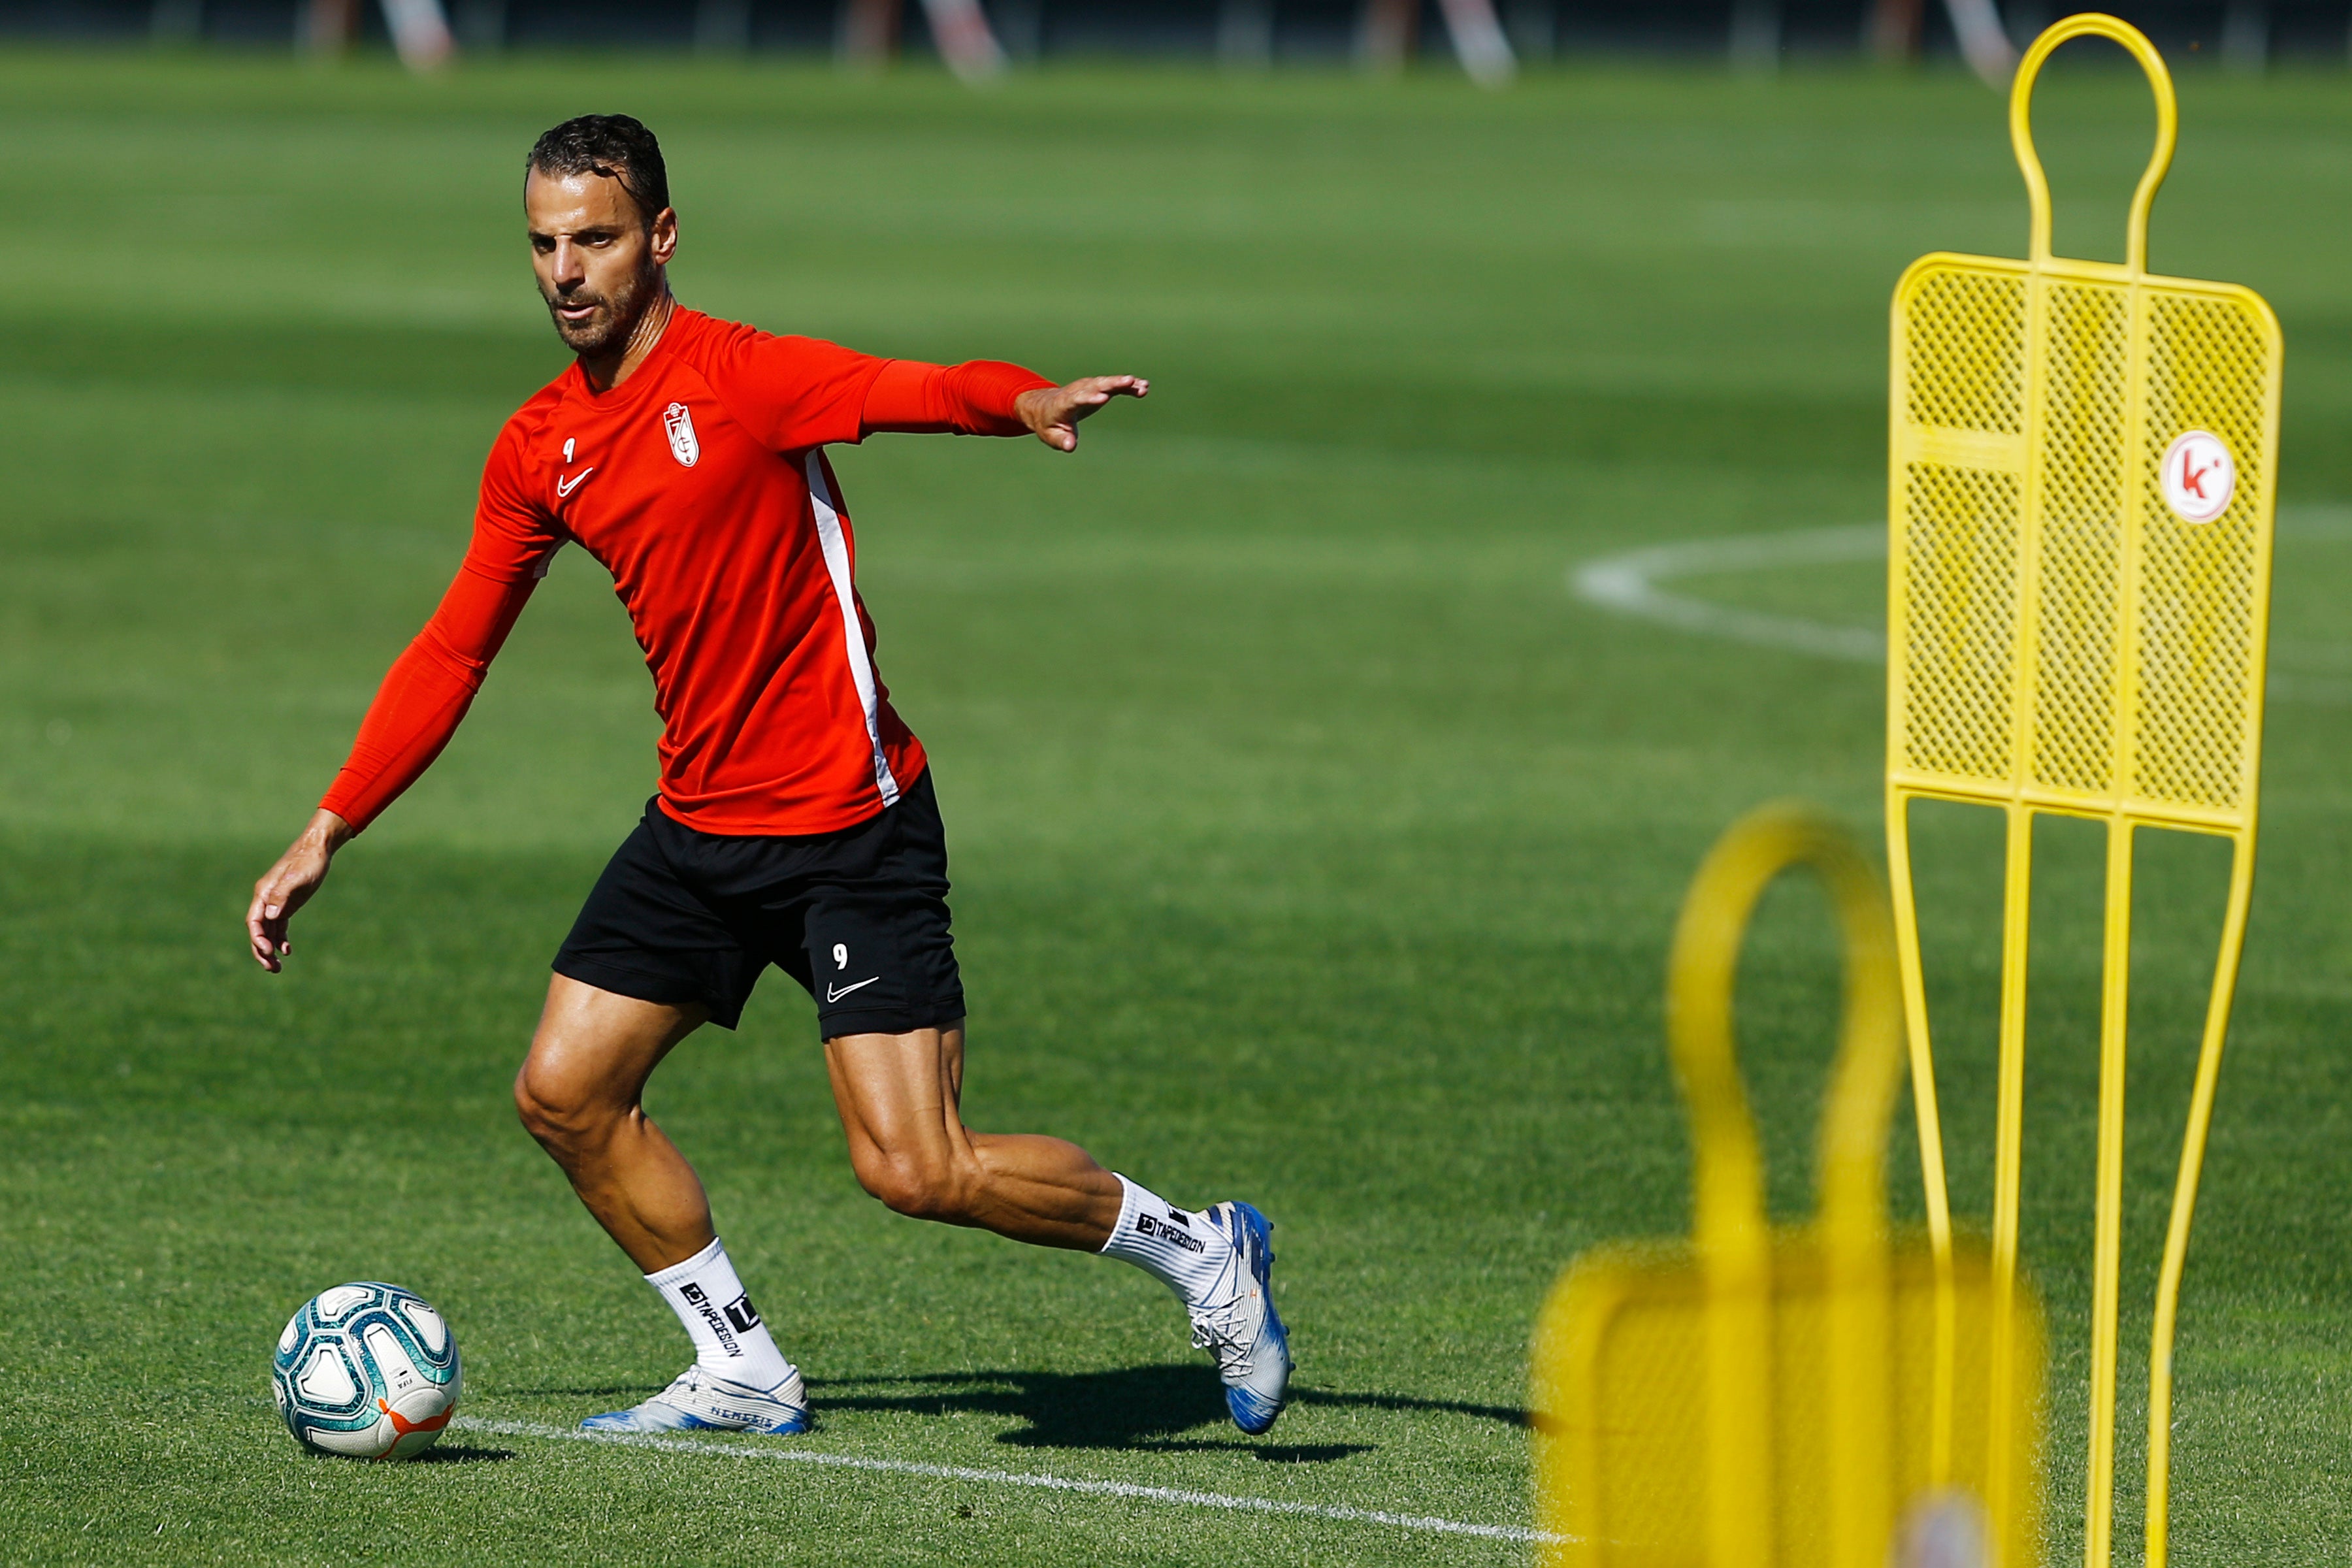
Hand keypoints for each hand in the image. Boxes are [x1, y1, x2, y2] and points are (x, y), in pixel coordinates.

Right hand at [248, 809, 352, 972]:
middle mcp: (266, 900)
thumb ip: (282, 895)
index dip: (258, 938)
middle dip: (261, 951)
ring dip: (270, 949)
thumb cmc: (308, 861)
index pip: (254, 921)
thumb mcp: (297, 878)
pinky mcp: (286, 905)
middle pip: (258, 931)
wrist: (318, 848)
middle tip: (272, 968)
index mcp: (264, 893)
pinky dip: (280, 940)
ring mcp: (276, 903)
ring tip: (277, 968)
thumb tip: (269, 915)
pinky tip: (287, 951)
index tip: (268, 951)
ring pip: (267, 931)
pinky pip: (279, 927)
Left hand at [1015, 374, 1147, 451]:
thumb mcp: (1051, 436)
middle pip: (1096, 385)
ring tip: (1143, 386)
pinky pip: (1114, 385)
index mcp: (1065, 403)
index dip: (1090, 397)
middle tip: (1129, 381)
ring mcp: (1088, 387)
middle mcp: (1078, 391)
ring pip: (1108, 382)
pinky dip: (1127, 386)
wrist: (1046, 406)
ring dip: (1125, 383)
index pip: (1078, 398)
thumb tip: (1071, 446)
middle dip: (1112, 383)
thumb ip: (1062, 440)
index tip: (1104, 398)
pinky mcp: (1097, 387)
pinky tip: (1143, 387)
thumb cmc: (1049, 424)